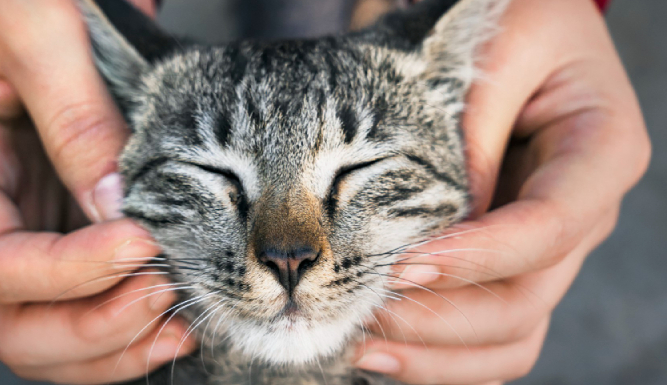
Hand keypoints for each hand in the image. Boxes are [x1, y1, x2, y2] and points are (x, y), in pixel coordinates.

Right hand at [0, 0, 192, 382]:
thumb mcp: (36, 22)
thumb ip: (73, 112)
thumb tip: (117, 208)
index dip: (69, 274)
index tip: (145, 245)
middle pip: (13, 322)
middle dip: (92, 327)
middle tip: (168, 295)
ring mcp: (24, 223)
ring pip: (49, 330)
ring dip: (114, 342)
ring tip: (182, 320)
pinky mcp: (66, 224)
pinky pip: (86, 301)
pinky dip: (129, 324)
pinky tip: (178, 315)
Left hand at [354, 0, 649, 383]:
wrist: (510, 27)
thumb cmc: (510, 18)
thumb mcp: (499, 47)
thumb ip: (472, 136)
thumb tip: (434, 233)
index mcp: (600, 154)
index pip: (548, 228)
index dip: (477, 258)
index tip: (401, 264)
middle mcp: (582, 214)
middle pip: (525, 300)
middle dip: (442, 319)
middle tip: (361, 315)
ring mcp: (546, 246)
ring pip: (510, 334)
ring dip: (438, 355)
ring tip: (360, 349)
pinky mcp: (507, 260)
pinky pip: (487, 328)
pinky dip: (440, 351)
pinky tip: (384, 347)